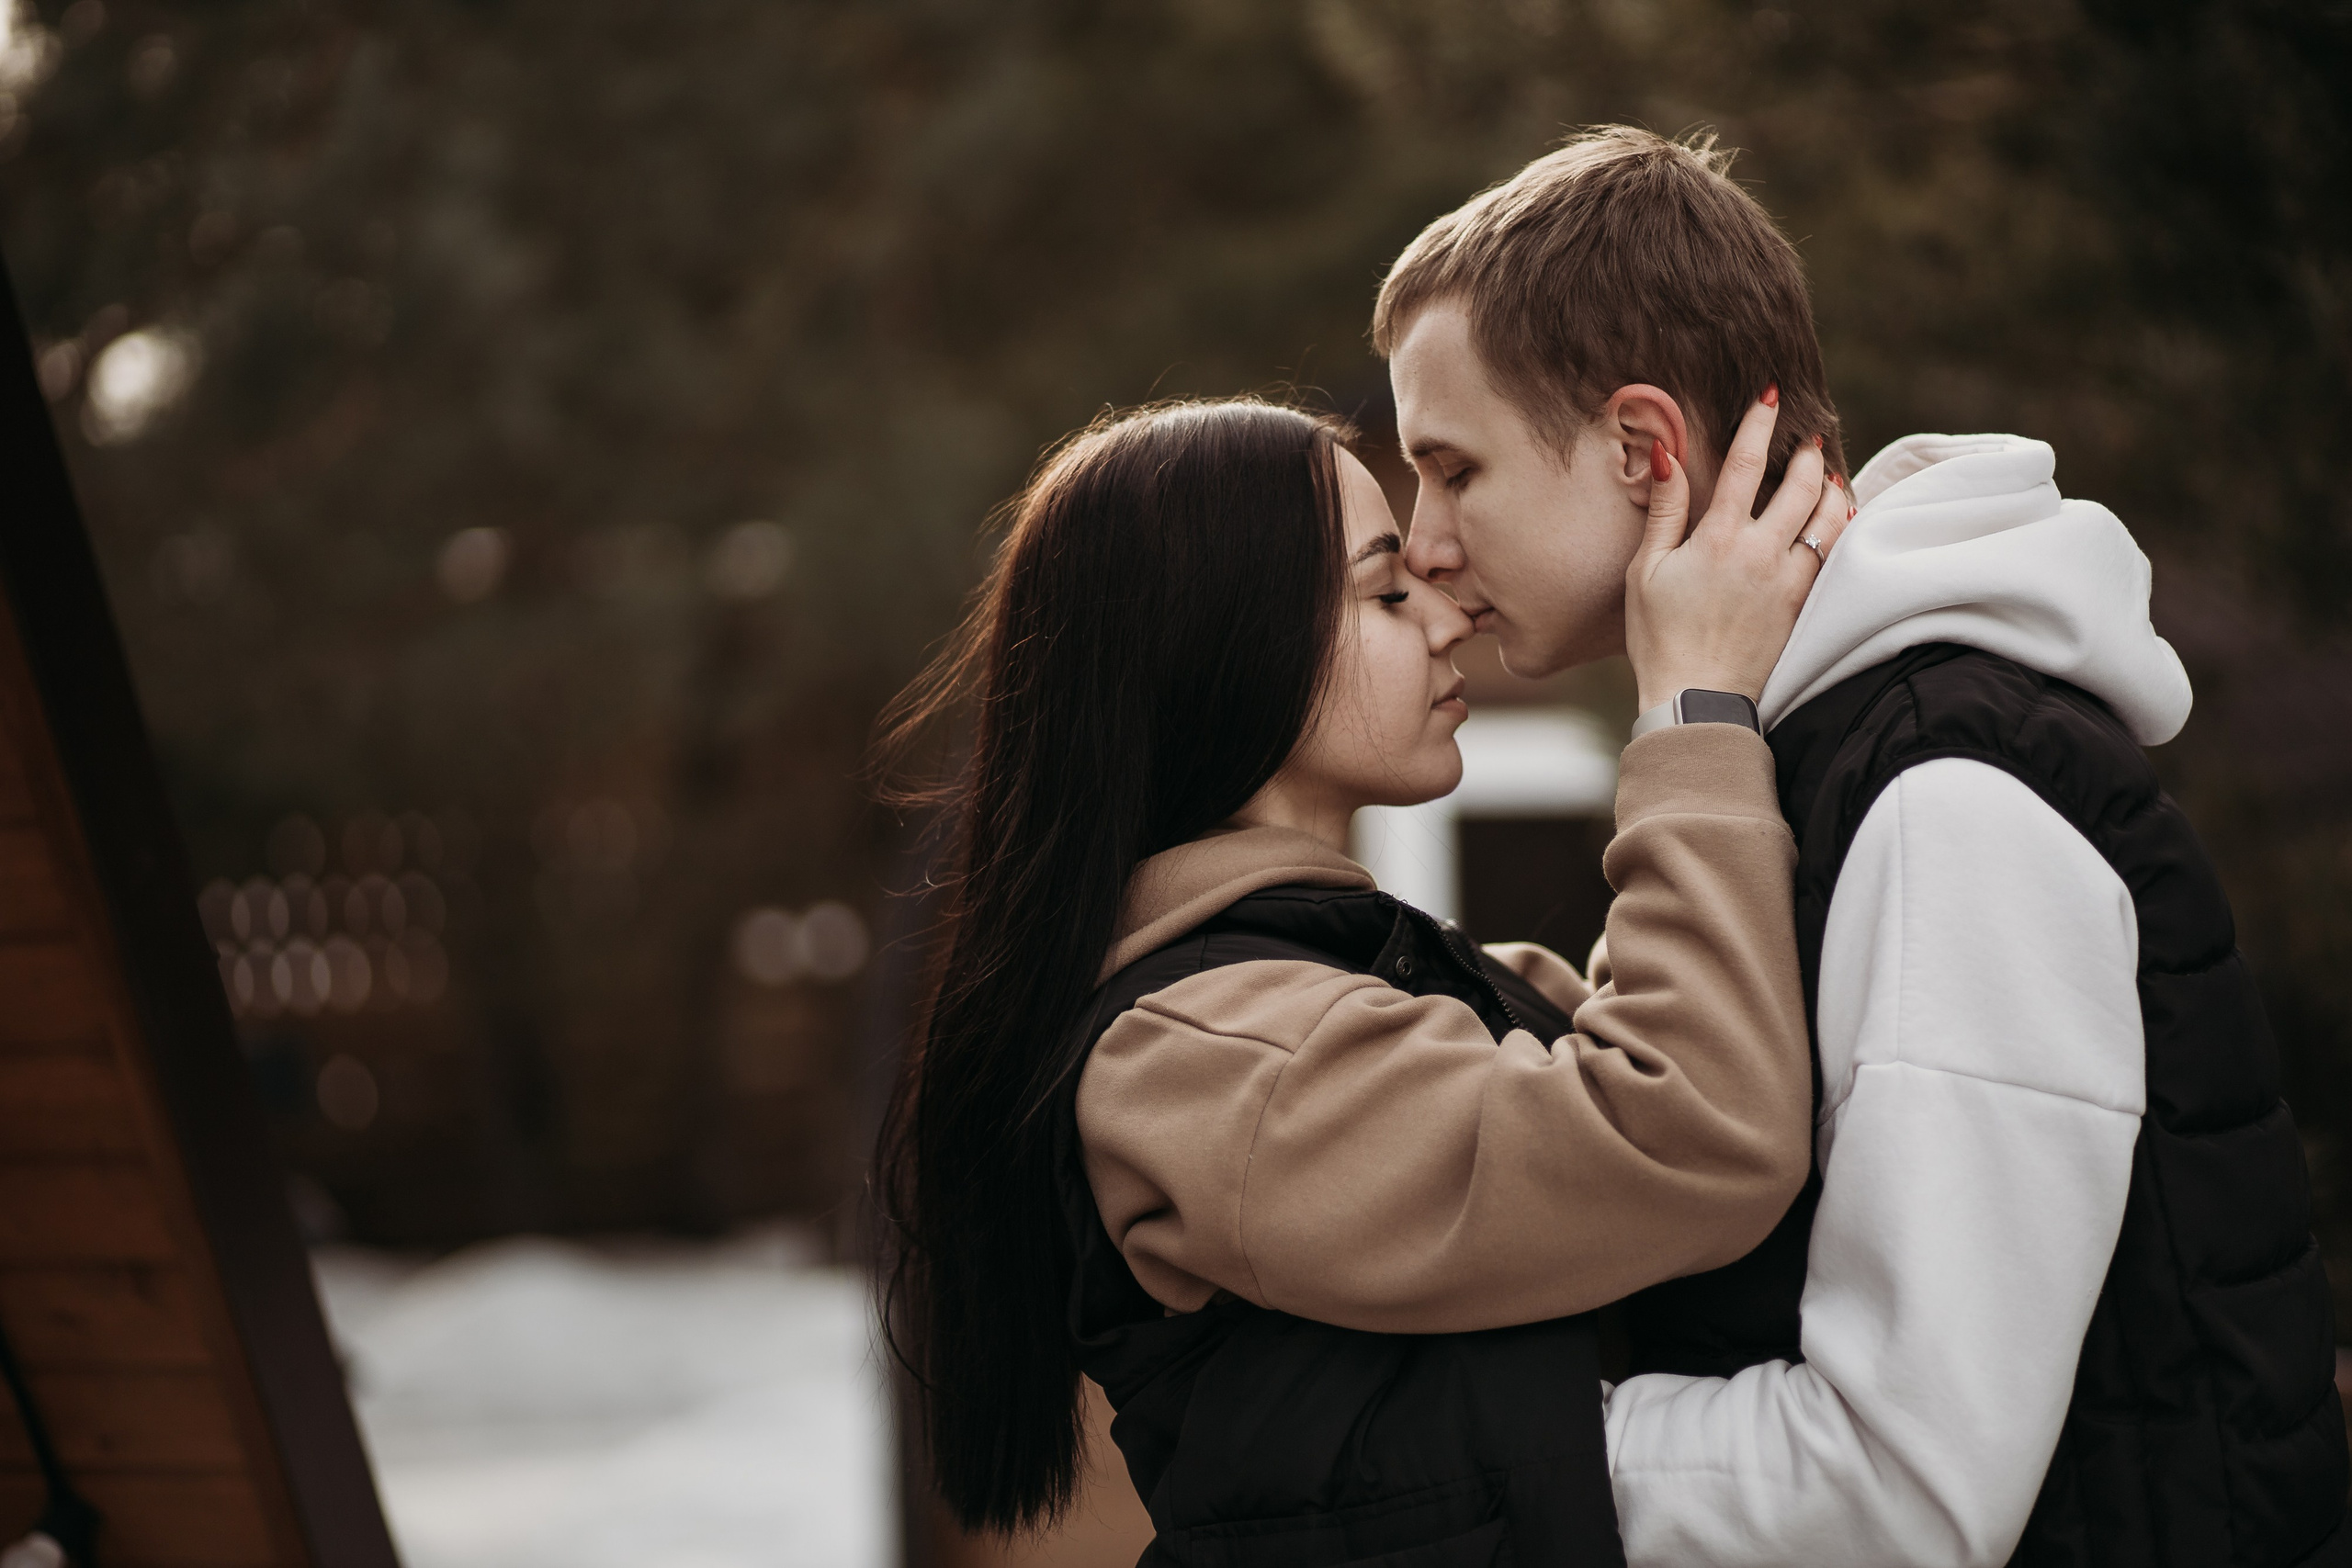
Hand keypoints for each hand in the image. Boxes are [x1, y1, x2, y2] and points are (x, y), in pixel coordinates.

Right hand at [1624, 393, 1851, 713]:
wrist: (1697, 699)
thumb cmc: (1659, 637)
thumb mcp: (1645, 571)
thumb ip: (1665, 511)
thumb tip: (1668, 456)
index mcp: (1718, 538)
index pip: (1744, 464)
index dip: (1759, 423)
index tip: (1771, 395)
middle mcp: (1761, 552)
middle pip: (1799, 486)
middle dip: (1806, 455)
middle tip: (1809, 438)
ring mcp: (1788, 580)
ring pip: (1827, 519)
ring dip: (1830, 489)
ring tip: (1829, 474)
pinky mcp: (1802, 606)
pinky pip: (1833, 555)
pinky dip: (1840, 529)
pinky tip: (1841, 519)